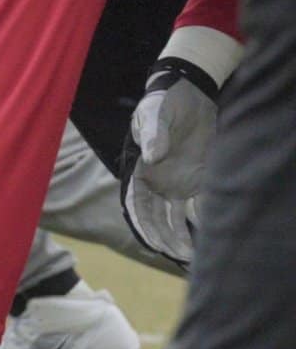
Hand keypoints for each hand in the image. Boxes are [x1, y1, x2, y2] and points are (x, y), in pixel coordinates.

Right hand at [121, 58, 217, 266]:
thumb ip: (152, 133)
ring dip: (181, 238)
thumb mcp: (154, 111)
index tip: (152, 243)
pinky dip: (205, 223)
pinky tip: (213, 237)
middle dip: (164, 239)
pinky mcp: (198, 180)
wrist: (191, 91)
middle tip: (178, 255)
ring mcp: (176, 183)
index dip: (142, 225)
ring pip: (176, 219)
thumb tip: (152, 157)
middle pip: (156, 218)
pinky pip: (201, 206)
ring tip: (191, 257)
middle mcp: (155, 182)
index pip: (136, 204)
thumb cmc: (164, 101)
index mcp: (139, 169)